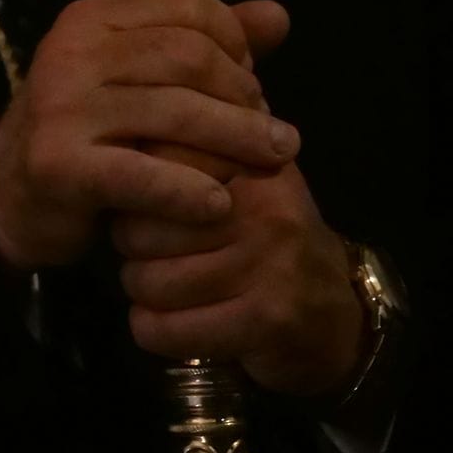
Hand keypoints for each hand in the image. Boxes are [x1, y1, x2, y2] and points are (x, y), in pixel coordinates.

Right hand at [0, 0, 295, 269]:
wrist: (10, 191)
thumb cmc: (89, 128)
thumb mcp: (138, 76)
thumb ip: (206, 43)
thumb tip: (278, 16)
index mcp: (89, 18)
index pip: (182, 2)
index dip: (233, 35)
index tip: (251, 73)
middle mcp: (70, 52)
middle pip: (189, 56)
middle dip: (244, 92)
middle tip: (273, 129)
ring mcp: (60, 107)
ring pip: (177, 113)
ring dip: (239, 140)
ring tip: (274, 160)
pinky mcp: (59, 164)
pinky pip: (146, 175)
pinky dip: (192, 191)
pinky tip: (219, 205)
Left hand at [115, 162, 364, 396]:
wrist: (333, 317)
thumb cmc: (265, 242)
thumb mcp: (236, 182)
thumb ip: (186, 148)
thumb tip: (119, 120)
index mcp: (250, 160)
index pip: (155, 163)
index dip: (131, 193)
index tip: (142, 205)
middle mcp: (265, 206)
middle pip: (139, 228)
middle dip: (130, 250)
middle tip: (152, 256)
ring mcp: (270, 263)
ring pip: (150, 281)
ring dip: (142, 295)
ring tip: (164, 288)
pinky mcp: (267, 318)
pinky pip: (170, 327)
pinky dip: (153, 331)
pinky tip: (164, 324)